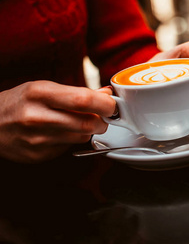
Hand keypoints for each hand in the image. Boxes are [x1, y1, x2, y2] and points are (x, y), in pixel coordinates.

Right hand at [0, 81, 115, 162]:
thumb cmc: (20, 101)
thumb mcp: (44, 88)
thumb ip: (77, 92)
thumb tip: (107, 94)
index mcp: (39, 93)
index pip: (83, 100)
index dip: (105, 104)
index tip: (112, 105)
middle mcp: (37, 116)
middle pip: (87, 123)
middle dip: (102, 121)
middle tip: (102, 117)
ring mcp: (37, 139)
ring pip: (82, 137)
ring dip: (88, 131)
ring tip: (79, 122)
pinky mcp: (38, 155)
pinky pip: (69, 148)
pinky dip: (72, 140)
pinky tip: (60, 133)